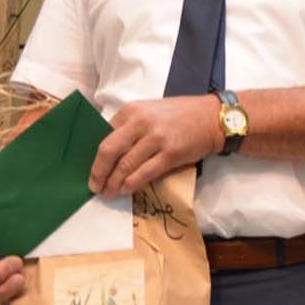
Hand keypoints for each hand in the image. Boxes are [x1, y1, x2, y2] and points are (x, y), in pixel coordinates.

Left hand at [90, 97, 221, 196]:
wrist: (213, 118)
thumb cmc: (181, 115)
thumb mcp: (150, 111)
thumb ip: (130, 126)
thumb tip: (110, 152)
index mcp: (132, 111)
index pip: (104, 135)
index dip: (94, 156)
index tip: (91, 169)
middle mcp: (141, 122)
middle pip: (109, 150)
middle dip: (98, 172)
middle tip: (94, 186)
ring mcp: (156, 138)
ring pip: (125, 165)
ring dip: (113, 183)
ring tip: (108, 193)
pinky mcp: (170, 154)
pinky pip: (145, 173)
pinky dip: (132, 184)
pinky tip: (126, 190)